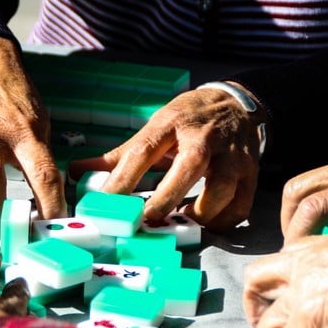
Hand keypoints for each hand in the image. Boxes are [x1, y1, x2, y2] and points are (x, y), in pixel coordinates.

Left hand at [68, 84, 266, 231]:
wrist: (235, 103)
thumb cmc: (186, 120)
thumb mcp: (152, 128)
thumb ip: (117, 156)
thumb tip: (75, 172)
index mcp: (171, 124)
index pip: (143, 151)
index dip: (123, 179)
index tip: (105, 204)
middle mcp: (204, 137)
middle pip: (189, 166)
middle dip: (168, 196)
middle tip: (146, 221)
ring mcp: (232, 155)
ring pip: (222, 189)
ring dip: (200, 213)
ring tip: (179, 223)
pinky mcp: (251, 173)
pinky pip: (240, 206)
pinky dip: (222, 222)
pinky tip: (204, 224)